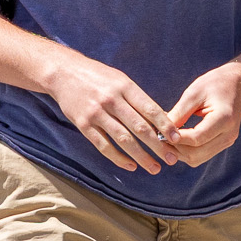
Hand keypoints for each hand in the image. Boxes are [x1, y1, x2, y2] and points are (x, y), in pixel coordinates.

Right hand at [45, 54, 176, 174]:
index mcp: (124, 86)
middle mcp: (111, 100)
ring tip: (154, 168)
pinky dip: (118, 158)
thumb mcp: (120, 80)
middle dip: (158, 145)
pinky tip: (130, 166)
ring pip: (123, 139)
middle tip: (172, 159)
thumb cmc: (97, 77)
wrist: (63, 72)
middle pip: (139, 127)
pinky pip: (103, 145)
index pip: (150, 108)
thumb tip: (161, 121)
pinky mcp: (83, 125)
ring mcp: (96, 113)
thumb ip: (137, 99)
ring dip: (141, 156)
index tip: (177, 139)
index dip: (165, 125)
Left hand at [164, 63, 240, 166]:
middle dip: (175, 148)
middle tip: (157, 137)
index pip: (197, 138)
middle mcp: (229, 135)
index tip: (158, 132)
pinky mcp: (222, 145)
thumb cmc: (214, 84)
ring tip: (163, 138)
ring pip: (197, 158)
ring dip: (178, 152)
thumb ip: (180, 112)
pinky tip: (174, 139)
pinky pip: (200, 155)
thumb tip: (161, 131)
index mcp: (225, 119)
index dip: (176, 139)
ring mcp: (227, 142)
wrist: (236, 86)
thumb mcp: (194, 92)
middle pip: (196, 154)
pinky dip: (185, 151)